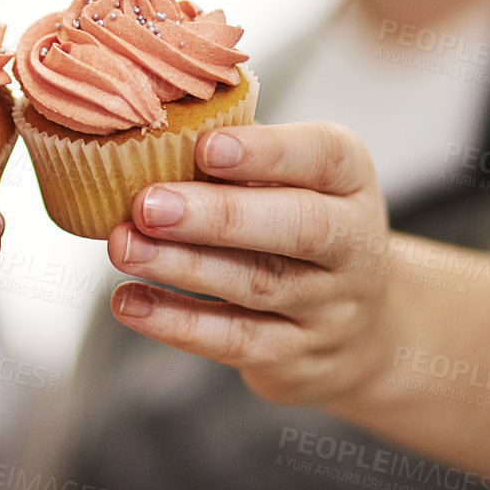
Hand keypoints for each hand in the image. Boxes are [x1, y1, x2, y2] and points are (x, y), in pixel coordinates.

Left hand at [105, 121, 395, 408]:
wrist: (364, 331)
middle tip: (148, 205)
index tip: (205, 146)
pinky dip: (177, 323)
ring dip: (182, 266)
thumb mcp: (294, 179)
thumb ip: (239, 154)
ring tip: (125, 247)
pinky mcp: (296, 356)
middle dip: (218, 215)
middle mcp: (353, 245)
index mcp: (349, 181)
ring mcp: (330, 307)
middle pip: (299, 228)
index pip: (325, 157)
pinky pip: (235, 340)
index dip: (267, 151)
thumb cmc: (301, 225)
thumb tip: (153, 132)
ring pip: (259, 285)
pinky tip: (131, 301)